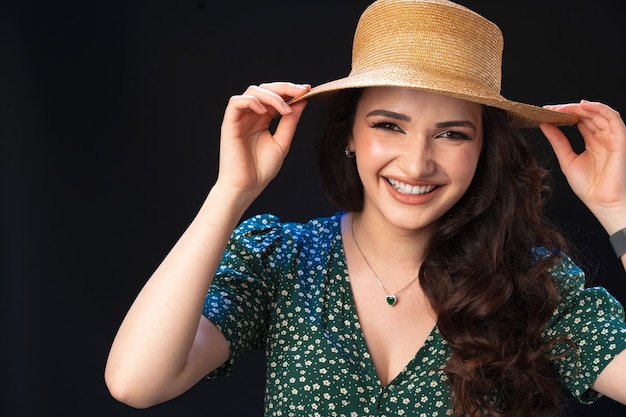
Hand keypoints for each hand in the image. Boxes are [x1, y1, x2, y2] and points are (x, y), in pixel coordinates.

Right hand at [216, 82, 309, 199]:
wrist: (247, 187)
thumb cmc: (262, 169)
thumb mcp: (282, 142)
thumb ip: (290, 122)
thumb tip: (301, 101)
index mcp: (262, 119)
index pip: (275, 96)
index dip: (290, 90)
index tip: (307, 90)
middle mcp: (250, 115)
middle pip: (264, 88)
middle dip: (284, 87)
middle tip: (301, 91)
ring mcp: (239, 118)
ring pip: (252, 91)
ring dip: (272, 96)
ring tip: (285, 110)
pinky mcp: (229, 124)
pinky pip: (236, 102)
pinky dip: (252, 101)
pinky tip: (265, 111)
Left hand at [540, 100, 625, 232]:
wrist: (601, 202)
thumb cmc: (589, 186)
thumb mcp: (567, 159)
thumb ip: (558, 141)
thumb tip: (544, 124)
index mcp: (593, 142)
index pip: (580, 121)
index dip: (564, 114)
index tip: (546, 112)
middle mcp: (604, 138)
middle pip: (588, 115)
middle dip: (569, 109)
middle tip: (551, 109)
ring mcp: (612, 138)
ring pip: (600, 113)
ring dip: (581, 107)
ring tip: (562, 107)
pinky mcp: (620, 140)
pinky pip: (613, 118)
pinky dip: (599, 108)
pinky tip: (583, 105)